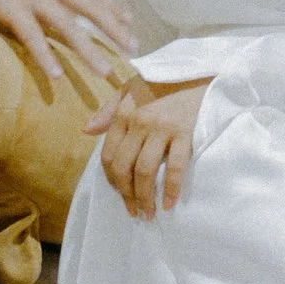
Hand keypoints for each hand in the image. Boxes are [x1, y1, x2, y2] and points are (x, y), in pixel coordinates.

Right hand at [0, 0, 134, 89]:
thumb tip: (42, 0)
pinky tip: (55, 75)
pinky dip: (45, 56)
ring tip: (105, 72)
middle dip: (114, 29)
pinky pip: (32, 35)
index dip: (111, 7)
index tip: (130, 21)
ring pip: (68, 26)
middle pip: (89, 7)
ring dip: (88, 51)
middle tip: (134, 49)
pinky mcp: (9, 6)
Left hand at [85, 77, 208, 217]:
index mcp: (123, 113)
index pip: (108, 155)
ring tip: (148, 214)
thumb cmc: (164, 81)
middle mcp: (139, 121)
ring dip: (145, 198)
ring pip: (145, 171)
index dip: (111, 180)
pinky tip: (169, 203)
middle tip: (134, 212)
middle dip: (127, 195)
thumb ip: (108, 111)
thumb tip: (86, 131)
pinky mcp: (184, 132)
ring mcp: (162, 127)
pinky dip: (171, 188)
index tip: (119, 194)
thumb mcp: (130, 89)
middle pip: (124, 167)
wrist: (198, 70)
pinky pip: (175, 167)